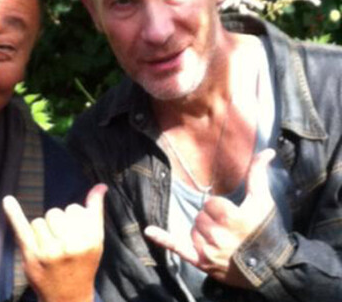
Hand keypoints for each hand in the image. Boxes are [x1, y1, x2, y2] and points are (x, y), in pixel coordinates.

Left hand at [3, 183, 106, 301]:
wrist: (68, 297)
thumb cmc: (83, 263)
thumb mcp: (95, 240)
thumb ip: (95, 211)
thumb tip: (100, 186)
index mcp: (90, 239)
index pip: (74, 209)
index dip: (72, 218)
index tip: (74, 234)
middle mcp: (70, 245)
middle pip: (55, 213)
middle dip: (56, 224)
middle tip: (61, 244)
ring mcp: (49, 251)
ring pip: (39, 221)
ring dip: (42, 232)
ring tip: (49, 249)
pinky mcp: (31, 256)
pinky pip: (21, 228)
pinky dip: (13, 213)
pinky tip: (8, 200)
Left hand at [144, 149, 275, 287]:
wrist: (269, 268)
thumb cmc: (266, 232)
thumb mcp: (262, 202)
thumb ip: (258, 175)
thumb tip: (267, 151)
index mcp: (231, 218)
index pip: (210, 204)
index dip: (221, 209)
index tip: (233, 217)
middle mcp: (218, 235)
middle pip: (200, 217)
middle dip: (212, 222)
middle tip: (229, 232)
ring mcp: (208, 250)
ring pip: (192, 231)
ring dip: (203, 234)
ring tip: (222, 242)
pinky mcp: (201, 262)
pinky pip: (178, 248)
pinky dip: (163, 240)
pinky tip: (149, 231)